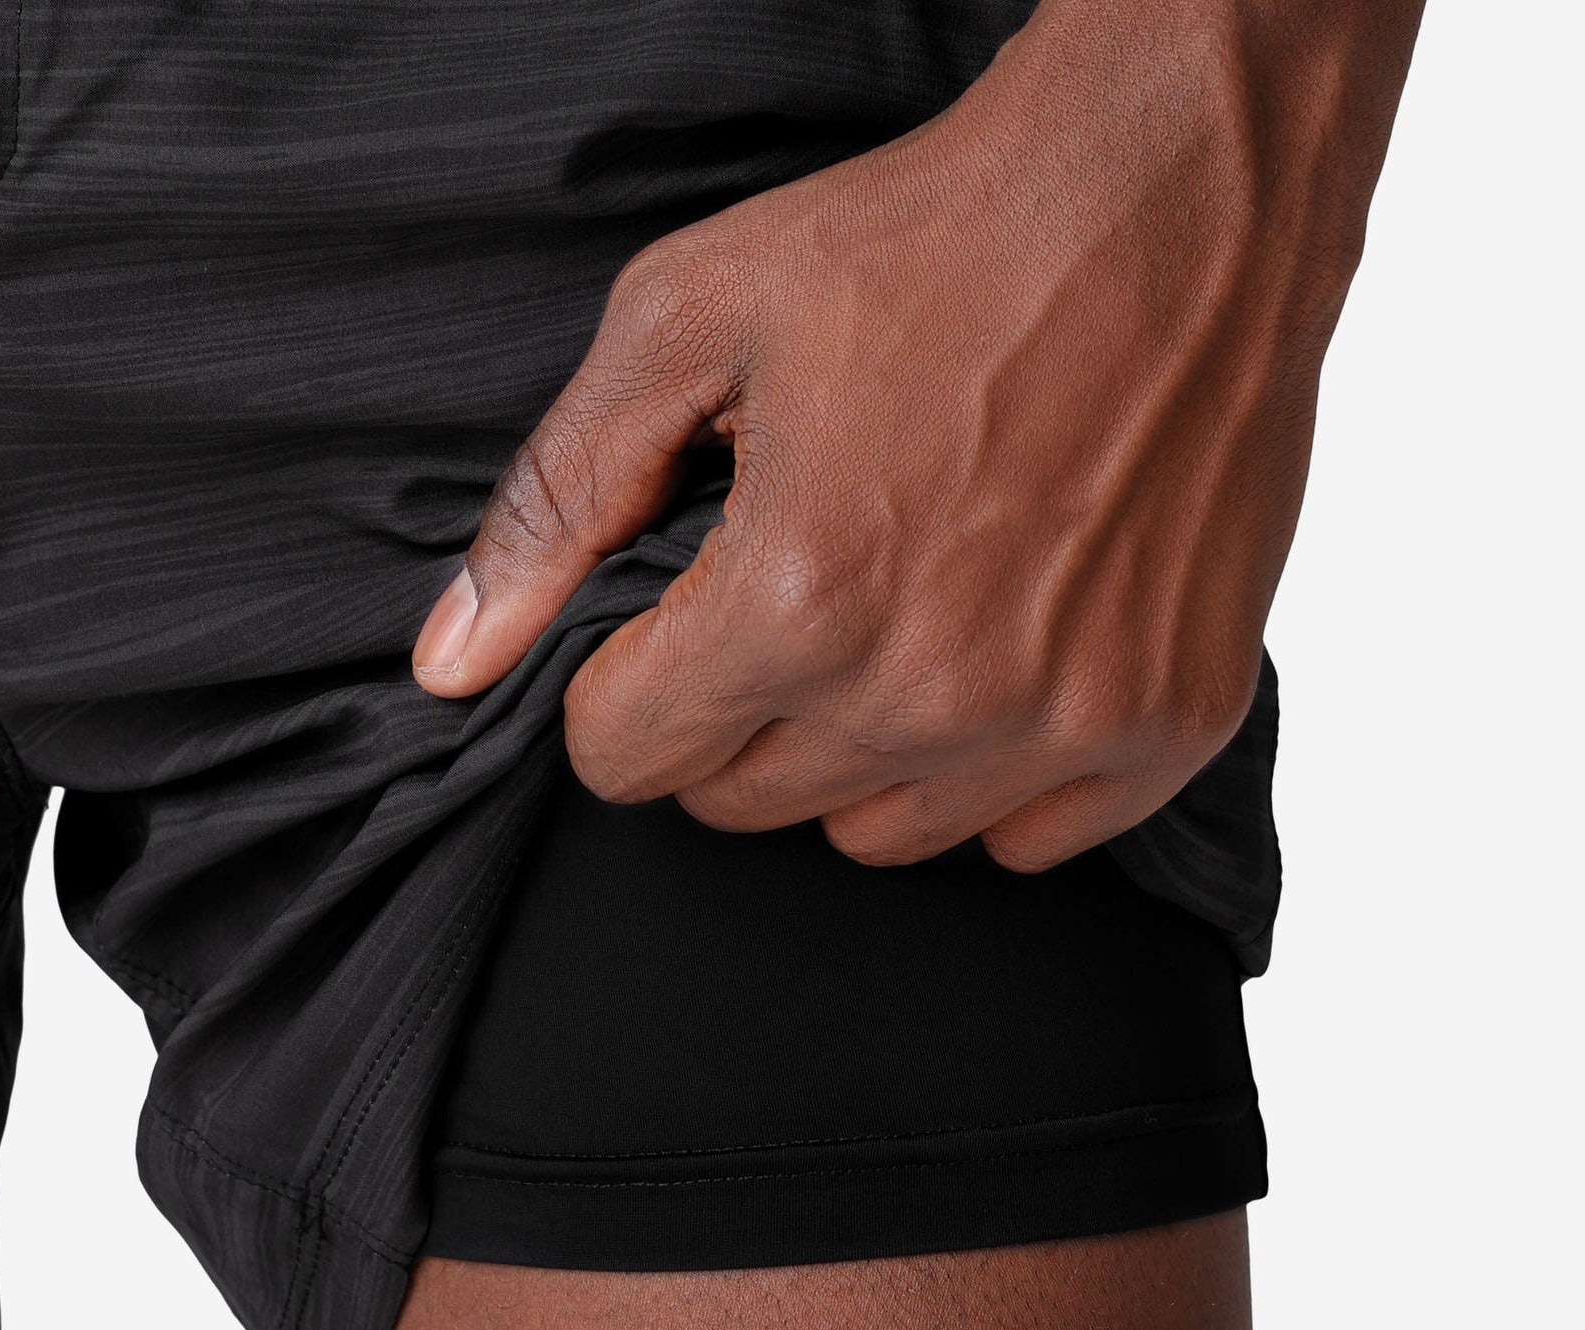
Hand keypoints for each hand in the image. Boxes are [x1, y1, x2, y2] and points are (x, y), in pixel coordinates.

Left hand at [412, 0, 1416, 869]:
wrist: (1176, 188)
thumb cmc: (926, 240)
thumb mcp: (687, 322)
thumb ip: (554, 507)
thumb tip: (453, 667)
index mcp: (796, 599)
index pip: (627, 762)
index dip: (624, 687)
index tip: (670, 618)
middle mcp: (927, 690)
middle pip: (741, 805)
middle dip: (731, 713)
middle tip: (791, 583)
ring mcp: (1059, 720)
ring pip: (873, 837)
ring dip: (854, 752)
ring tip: (896, 610)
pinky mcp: (1164, 723)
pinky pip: (1024, 842)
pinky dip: (994, 772)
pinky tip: (1000, 651)